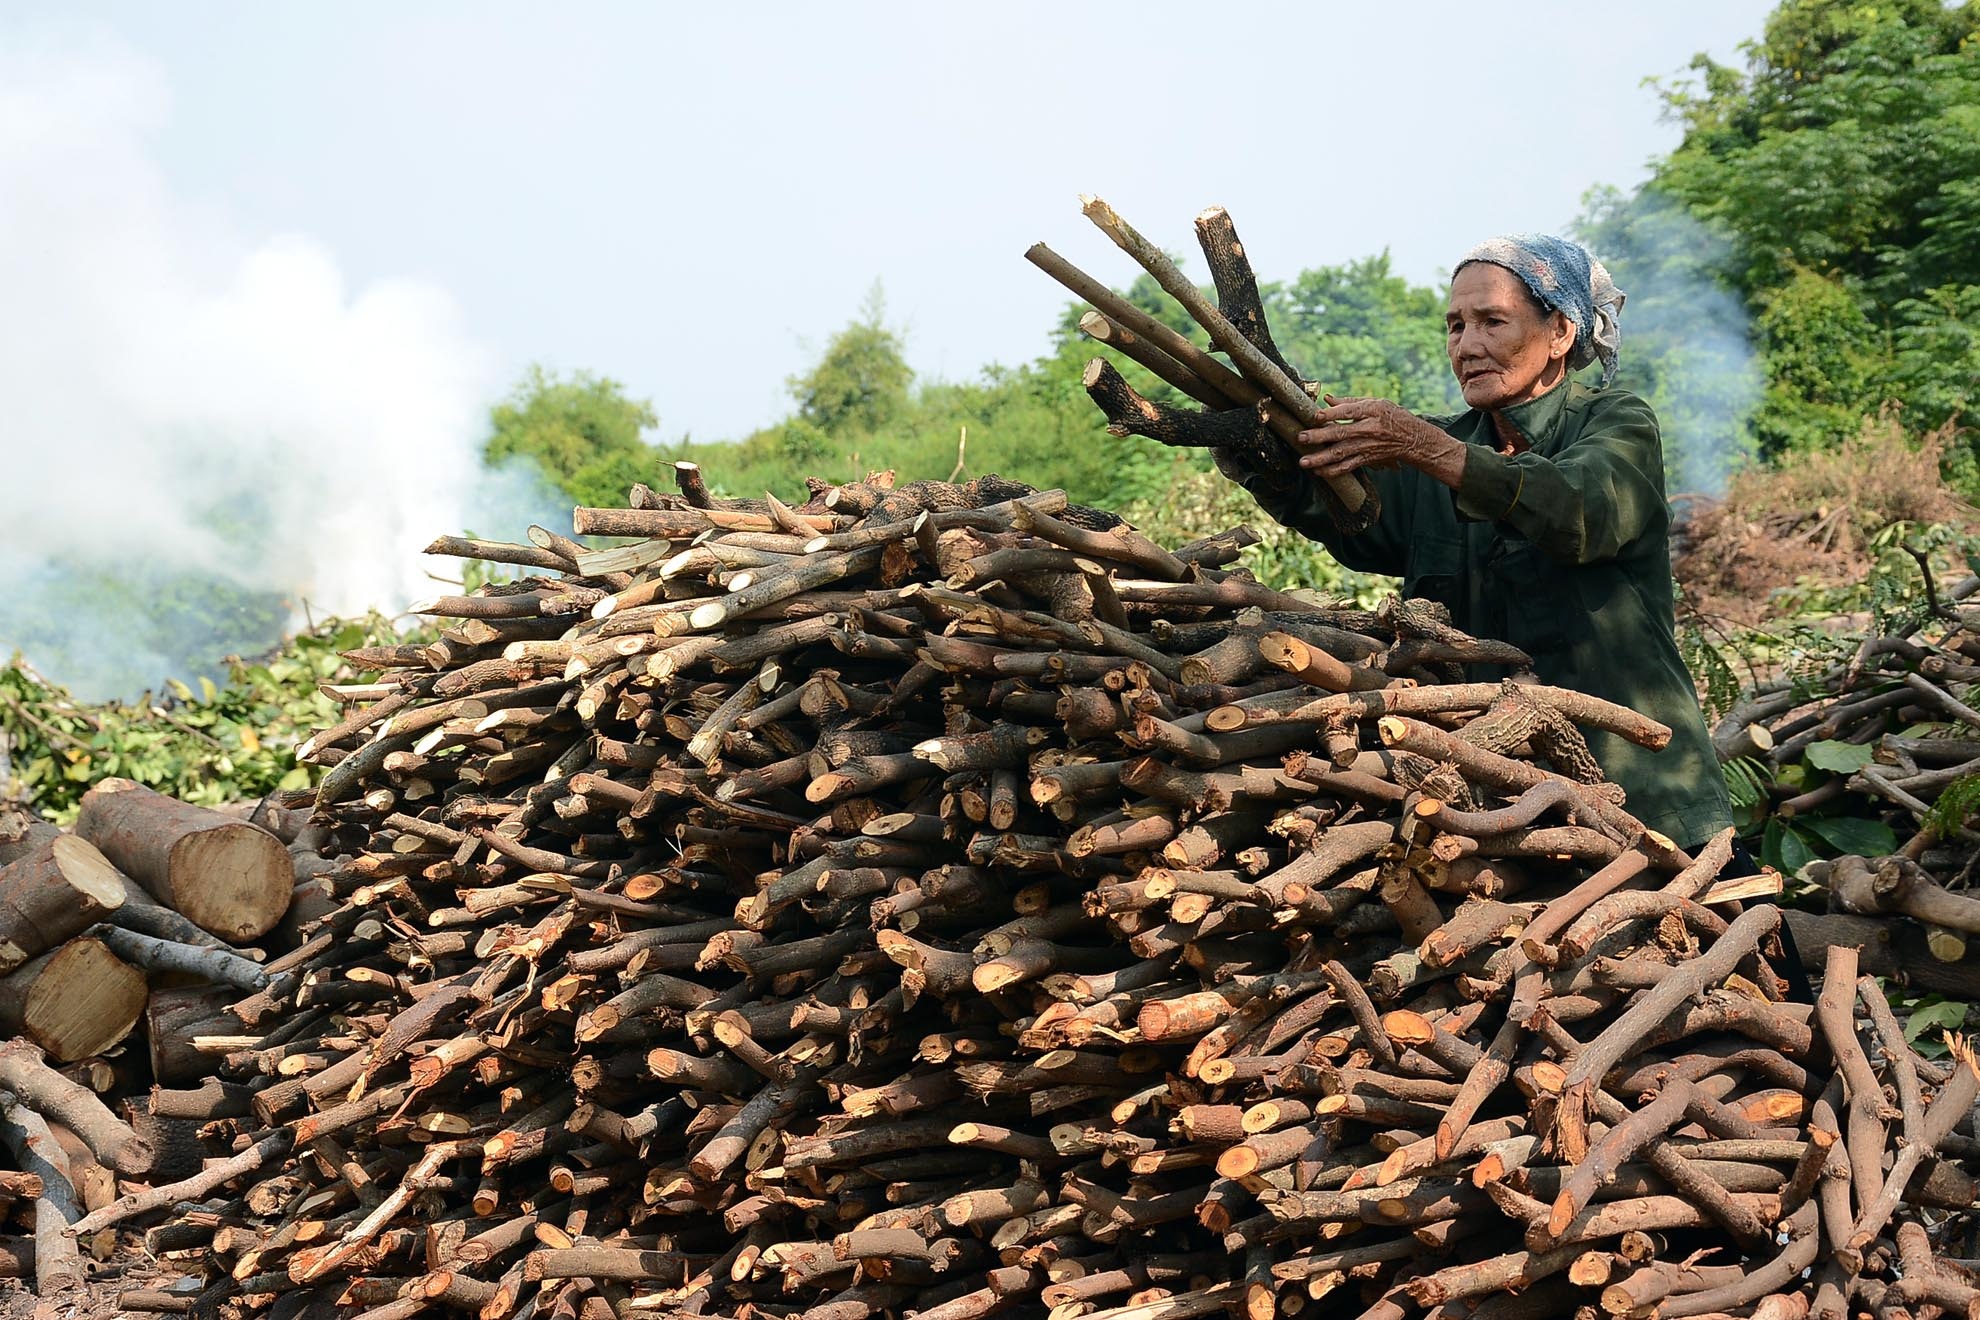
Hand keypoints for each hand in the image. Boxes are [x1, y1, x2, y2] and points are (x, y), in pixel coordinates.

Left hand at [1297, 395, 1468, 489]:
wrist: (1412, 439)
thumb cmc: (1391, 416)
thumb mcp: (1375, 403)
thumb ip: (1349, 402)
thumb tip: (1326, 398)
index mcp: (1371, 411)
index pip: (1349, 410)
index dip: (1332, 413)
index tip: (1314, 416)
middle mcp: (1369, 429)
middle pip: (1341, 432)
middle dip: (1320, 436)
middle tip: (1301, 438)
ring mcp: (1367, 446)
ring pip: (1342, 453)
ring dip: (1322, 459)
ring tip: (1304, 462)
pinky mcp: (1367, 459)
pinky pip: (1348, 467)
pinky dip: (1333, 471)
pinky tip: (1318, 472)